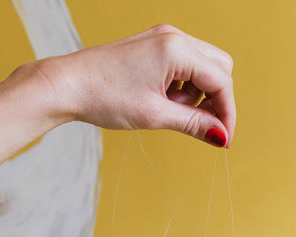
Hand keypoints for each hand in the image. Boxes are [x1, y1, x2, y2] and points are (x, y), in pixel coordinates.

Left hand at [38, 24, 235, 146]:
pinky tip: (162, 101)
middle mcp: (173, 36)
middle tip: (201, 126)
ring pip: (203, 67)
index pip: (221, 81)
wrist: (68, 85)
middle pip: (219, 68)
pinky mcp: (153, 46)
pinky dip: (182, 87)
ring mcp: (163, 38)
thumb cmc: (104, 97)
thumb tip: (220, 136)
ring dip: (197, 95)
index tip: (223, 139)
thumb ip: (193, 124)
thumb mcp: (155, 115)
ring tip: (169, 111)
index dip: (227, 113)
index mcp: (176, 48)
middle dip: (216, 100)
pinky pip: (184, 66)